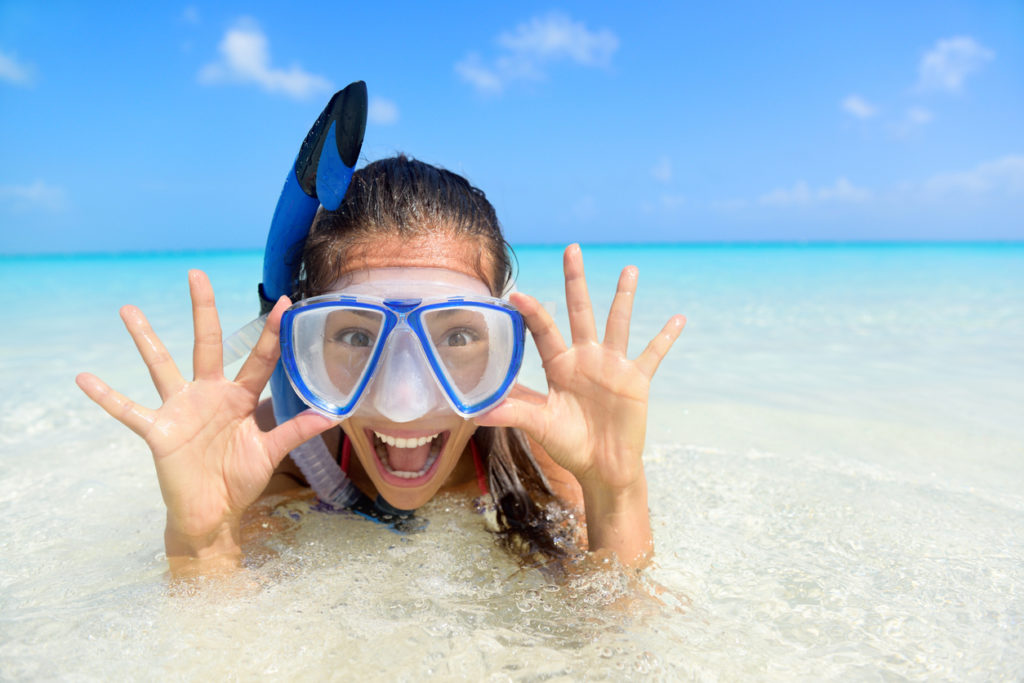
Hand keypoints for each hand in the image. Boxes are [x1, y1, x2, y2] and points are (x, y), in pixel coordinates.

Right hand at [76, 270, 333, 560]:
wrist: (212, 514)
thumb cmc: (241, 480)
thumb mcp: (270, 453)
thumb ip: (295, 430)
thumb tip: (333, 414)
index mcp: (240, 397)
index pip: (259, 358)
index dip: (272, 332)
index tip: (285, 301)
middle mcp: (209, 394)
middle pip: (206, 344)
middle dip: (204, 309)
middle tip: (196, 274)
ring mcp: (181, 409)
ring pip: (161, 366)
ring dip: (146, 339)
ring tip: (128, 310)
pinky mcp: (158, 431)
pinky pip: (128, 411)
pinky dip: (106, 397)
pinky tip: (83, 378)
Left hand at [476, 244, 684, 561]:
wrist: (602, 467)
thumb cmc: (569, 444)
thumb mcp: (539, 425)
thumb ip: (514, 413)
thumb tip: (477, 412)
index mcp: (559, 365)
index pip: (543, 330)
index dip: (531, 312)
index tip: (515, 294)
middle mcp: (585, 358)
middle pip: (579, 311)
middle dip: (575, 281)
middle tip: (571, 249)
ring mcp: (612, 365)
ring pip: (618, 323)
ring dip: (623, 297)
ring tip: (629, 270)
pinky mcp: (635, 379)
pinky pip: (653, 354)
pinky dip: (666, 337)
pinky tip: (679, 318)